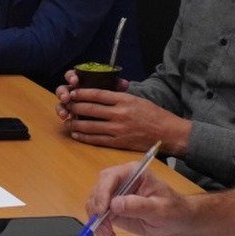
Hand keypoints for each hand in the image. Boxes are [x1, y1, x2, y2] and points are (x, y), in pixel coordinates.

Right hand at [53, 67, 128, 115]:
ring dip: (61, 107)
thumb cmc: (109, 95)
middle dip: (63, 93)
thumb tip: (124, 83)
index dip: (71, 77)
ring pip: (61, 102)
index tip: (75, 81)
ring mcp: (70, 102)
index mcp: (81, 80)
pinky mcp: (70, 111)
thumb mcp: (112, 88)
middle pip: (63, 89)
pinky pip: (63, 112)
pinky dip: (63, 115)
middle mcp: (73, 90)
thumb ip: (116, 84)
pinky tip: (65, 119)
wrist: (111, 107)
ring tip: (64, 113)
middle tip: (67, 98)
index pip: (73, 75)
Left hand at [60, 87, 190, 155]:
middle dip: (75, 107)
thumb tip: (101, 95)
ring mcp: (118, 129)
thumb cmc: (154, 115)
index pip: (98, 95)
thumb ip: (120, 97)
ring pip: (90, 125)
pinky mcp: (119, 142)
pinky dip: (84, 136)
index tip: (73, 92)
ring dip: (76, 123)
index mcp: (124, 100)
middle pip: (91, 109)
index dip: (82, 93)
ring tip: (67, 120)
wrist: (168, 133)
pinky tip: (76, 134)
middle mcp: (120, 114)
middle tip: (66, 105)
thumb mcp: (137, 99)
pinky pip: (97, 139)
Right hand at [85, 158, 188, 235]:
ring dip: (97, 222)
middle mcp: (120, 181)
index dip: (102, 193)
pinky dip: (100, 228)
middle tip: (105, 229)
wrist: (176, 220)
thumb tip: (114, 204)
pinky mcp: (111, 209)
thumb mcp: (160, 209)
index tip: (102, 212)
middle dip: (97, 210)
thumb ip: (138, 205)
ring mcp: (114, 194)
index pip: (110, 177)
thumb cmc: (172, 210)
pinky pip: (98, 217)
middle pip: (97, 191)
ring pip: (94, 205)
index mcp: (133, 173)